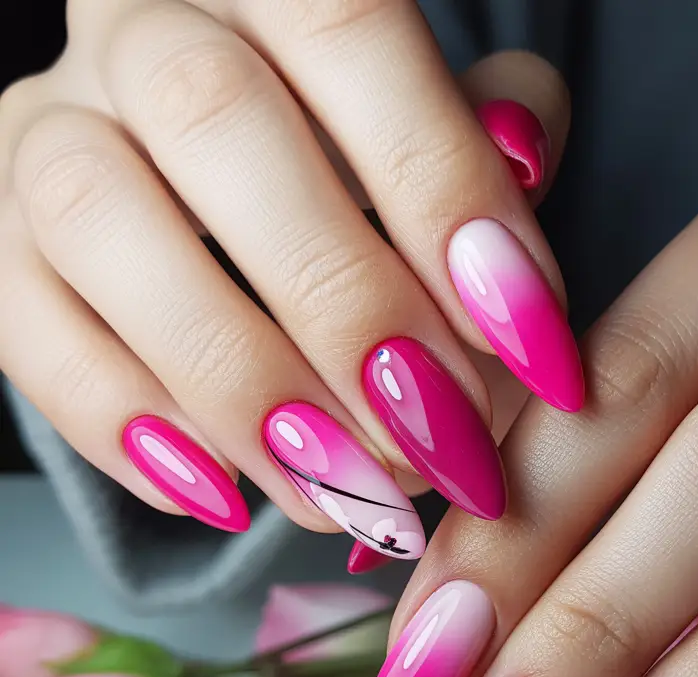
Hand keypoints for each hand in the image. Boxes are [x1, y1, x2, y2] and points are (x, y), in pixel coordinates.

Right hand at [0, 0, 575, 551]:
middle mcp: (141, 31)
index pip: (353, 40)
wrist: (204, 176)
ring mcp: (48, 132)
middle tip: (444, 445)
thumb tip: (519, 190)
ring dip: (239, 386)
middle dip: (348, 308)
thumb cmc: (352, 158)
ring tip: (348, 496)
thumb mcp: (434, 131)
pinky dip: (131, 428)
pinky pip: (25, 331)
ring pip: (99, 227)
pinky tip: (233, 497)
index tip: (534, 350)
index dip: (449, 198)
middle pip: (217, 125)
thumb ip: (484, 148)